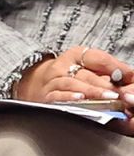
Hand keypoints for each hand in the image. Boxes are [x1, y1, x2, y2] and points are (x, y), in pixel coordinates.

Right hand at [13, 46, 133, 105]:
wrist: (32, 84)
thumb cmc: (66, 76)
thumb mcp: (85, 66)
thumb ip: (108, 70)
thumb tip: (130, 76)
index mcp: (74, 56)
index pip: (95, 57)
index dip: (113, 66)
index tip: (128, 75)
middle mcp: (61, 67)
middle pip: (85, 74)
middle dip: (105, 84)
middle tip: (121, 93)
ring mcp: (51, 82)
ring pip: (72, 84)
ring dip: (92, 91)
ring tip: (107, 97)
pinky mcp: (46, 97)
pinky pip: (57, 96)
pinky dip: (69, 98)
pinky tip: (80, 99)